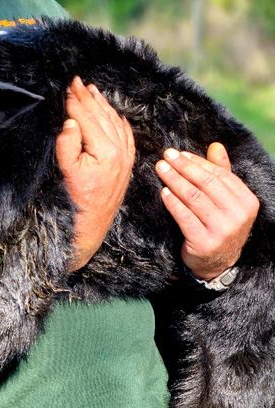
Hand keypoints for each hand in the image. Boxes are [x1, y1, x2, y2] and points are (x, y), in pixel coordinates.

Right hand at [56, 76, 134, 270]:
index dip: (76, 100)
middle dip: (89, 97)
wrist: (90, 228)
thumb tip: (70, 120)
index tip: (68, 85)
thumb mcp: (66, 172)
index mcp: (106, 152)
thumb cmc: (74, 201)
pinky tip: (113, 113)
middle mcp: (120, 153)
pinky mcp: (126, 166)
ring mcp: (126, 159)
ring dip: (103, 105)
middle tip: (77, 81)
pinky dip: (118, 121)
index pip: (88, 118)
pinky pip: (126, 136)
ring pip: (115, 123)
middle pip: (102, 117)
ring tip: (92, 90)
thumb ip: (67, 144)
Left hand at [156, 142, 259, 279]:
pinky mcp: (205, 243)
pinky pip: (184, 217)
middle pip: (206, 184)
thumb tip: (216, 145)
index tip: (179, 153)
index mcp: (247, 202)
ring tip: (161, 169)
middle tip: (166, 156)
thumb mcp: (226, 199)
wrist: (216, 262)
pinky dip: (172, 202)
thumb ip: (222, 172)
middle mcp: (239, 216)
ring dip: (174, 180)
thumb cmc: (219, 223)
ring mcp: (223, 231)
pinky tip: (163, 192)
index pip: (219, 175)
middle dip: (183, 167)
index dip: (197, 162)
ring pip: (194, 198)